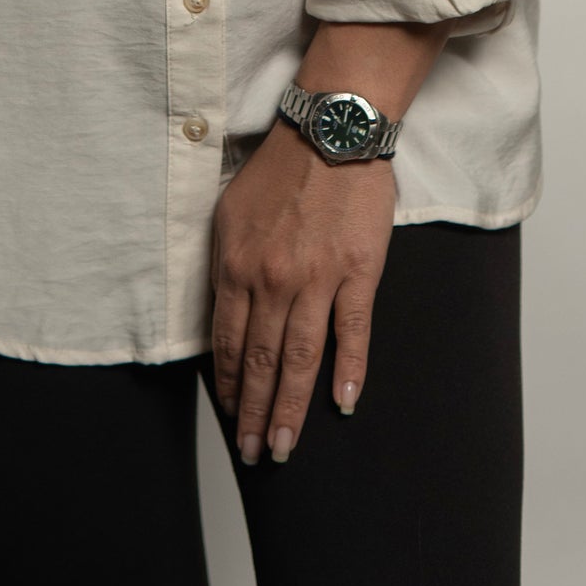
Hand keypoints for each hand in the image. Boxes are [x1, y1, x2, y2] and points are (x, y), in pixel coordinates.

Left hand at [209, 116, 396, 466]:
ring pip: (301, 358)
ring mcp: (317, 278)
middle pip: (262, 362)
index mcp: (236, 264)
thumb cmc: (280, 169)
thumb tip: (226, 315)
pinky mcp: (359, 272)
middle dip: (256, 413)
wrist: (331, 132)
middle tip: (255, 453)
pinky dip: (348, 371)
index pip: (228, 343)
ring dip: (292, 408)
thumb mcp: (230, 213)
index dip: (231, 386)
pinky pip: (352, 332)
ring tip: (286, 446)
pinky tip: (343, 404)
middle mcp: (272, 278)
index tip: (232, 417)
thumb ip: (227, 266)